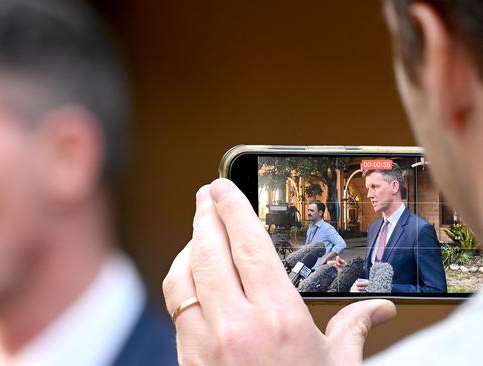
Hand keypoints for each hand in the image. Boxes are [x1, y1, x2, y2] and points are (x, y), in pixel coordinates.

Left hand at [163, 179, 395, 365]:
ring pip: (183, 274)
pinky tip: (191, 272)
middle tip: (205, 196)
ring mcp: (205, 343)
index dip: (231, 209)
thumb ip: (354, 329)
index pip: (248, 245)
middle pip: (208, 250)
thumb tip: (379, 311)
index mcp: (279, 319)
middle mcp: (236, 325)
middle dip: (204, 216)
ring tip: (198, 230)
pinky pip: (176, 304)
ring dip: (188, 245)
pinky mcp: (186, 358)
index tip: (221, 187)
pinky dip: (180, 278)